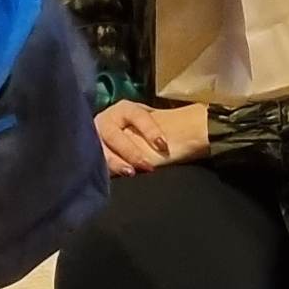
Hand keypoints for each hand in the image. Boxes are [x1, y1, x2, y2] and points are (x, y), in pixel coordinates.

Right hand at [95, 101, 209, 176]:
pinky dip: (105, 170)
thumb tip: (196, 132)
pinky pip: (96, 161)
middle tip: (147, 166)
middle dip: (131, 151)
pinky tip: (112, 179)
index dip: (150, 131)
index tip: (163, 146)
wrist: (126, 137)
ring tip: (130, 173)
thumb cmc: (147, 132)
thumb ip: (164, 131)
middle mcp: (107, 120)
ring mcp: (95, 136)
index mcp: (125, 109)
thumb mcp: (153, 126)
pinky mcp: (91, 152)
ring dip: (115, 162)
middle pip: (115, 135)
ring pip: (101, 149)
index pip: (138, 116)